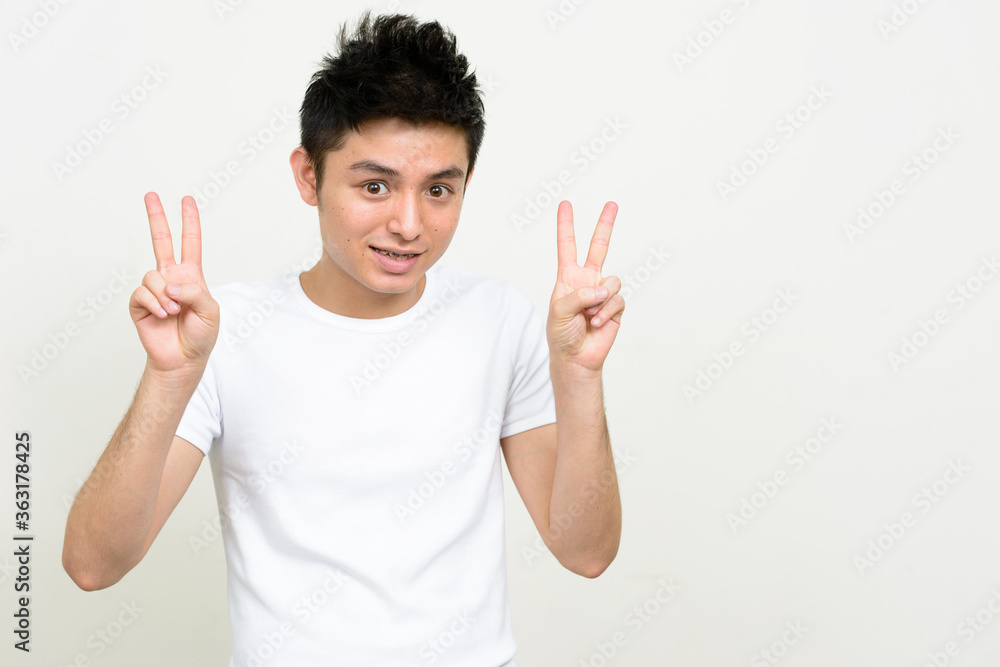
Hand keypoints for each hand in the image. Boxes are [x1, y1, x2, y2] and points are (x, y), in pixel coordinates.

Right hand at [128, 193, 219, 378]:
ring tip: (174, 312)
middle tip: (151, 195)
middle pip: (162, 242)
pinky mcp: (139, 303)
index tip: (186, 200)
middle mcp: (171, 278)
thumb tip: (171, 284)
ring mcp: (154, 290)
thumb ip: (195, 292)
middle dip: (157, 218)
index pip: (191, 243)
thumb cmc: (200, 336)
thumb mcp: (210, 311)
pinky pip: (142, 292)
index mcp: (191, 276)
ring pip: (153, 275)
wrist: (183, 359)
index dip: (190, 222)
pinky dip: (154, 304)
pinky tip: (162, 315)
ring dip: (165, 295)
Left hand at [546, 200, 624, 372]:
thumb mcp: (559, 311)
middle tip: (612, 204)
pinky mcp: (615, 307)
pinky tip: (597, 322)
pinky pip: (617, 300)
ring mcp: (602, 293)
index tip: (565, 204)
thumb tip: (602, 289)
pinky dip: (606, 312)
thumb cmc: (561, 334)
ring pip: (612, 281)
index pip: (567, 246)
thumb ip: (578, 295)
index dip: (566, 225)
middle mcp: (587, 281)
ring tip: (590, 315)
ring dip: (600, 299)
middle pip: (599, 247)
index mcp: (568, 277)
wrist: (576, 358)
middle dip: (605, 225)